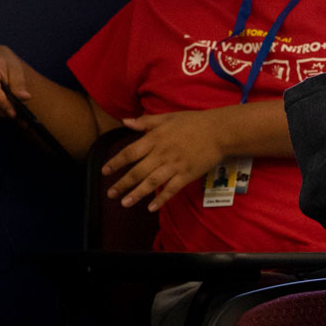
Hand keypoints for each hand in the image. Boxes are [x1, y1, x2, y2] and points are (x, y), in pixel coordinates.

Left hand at [103, 110, 227, 211]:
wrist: (220, 131)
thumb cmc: (194, 122)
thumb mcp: (167, 117)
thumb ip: (145, 121)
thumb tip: (124, 122)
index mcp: (155, 139)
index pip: (130, 153)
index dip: (115, 163)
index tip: (105, 171)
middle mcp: (162, 154)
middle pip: (137, 171)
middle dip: (122, 184)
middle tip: (110, 194)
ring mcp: (175, 166)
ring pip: (152, 182)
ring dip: (137, 194)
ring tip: (125, 203)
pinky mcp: (187, 174)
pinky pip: (172, 189)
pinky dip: (161, 199)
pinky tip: (151, 207)